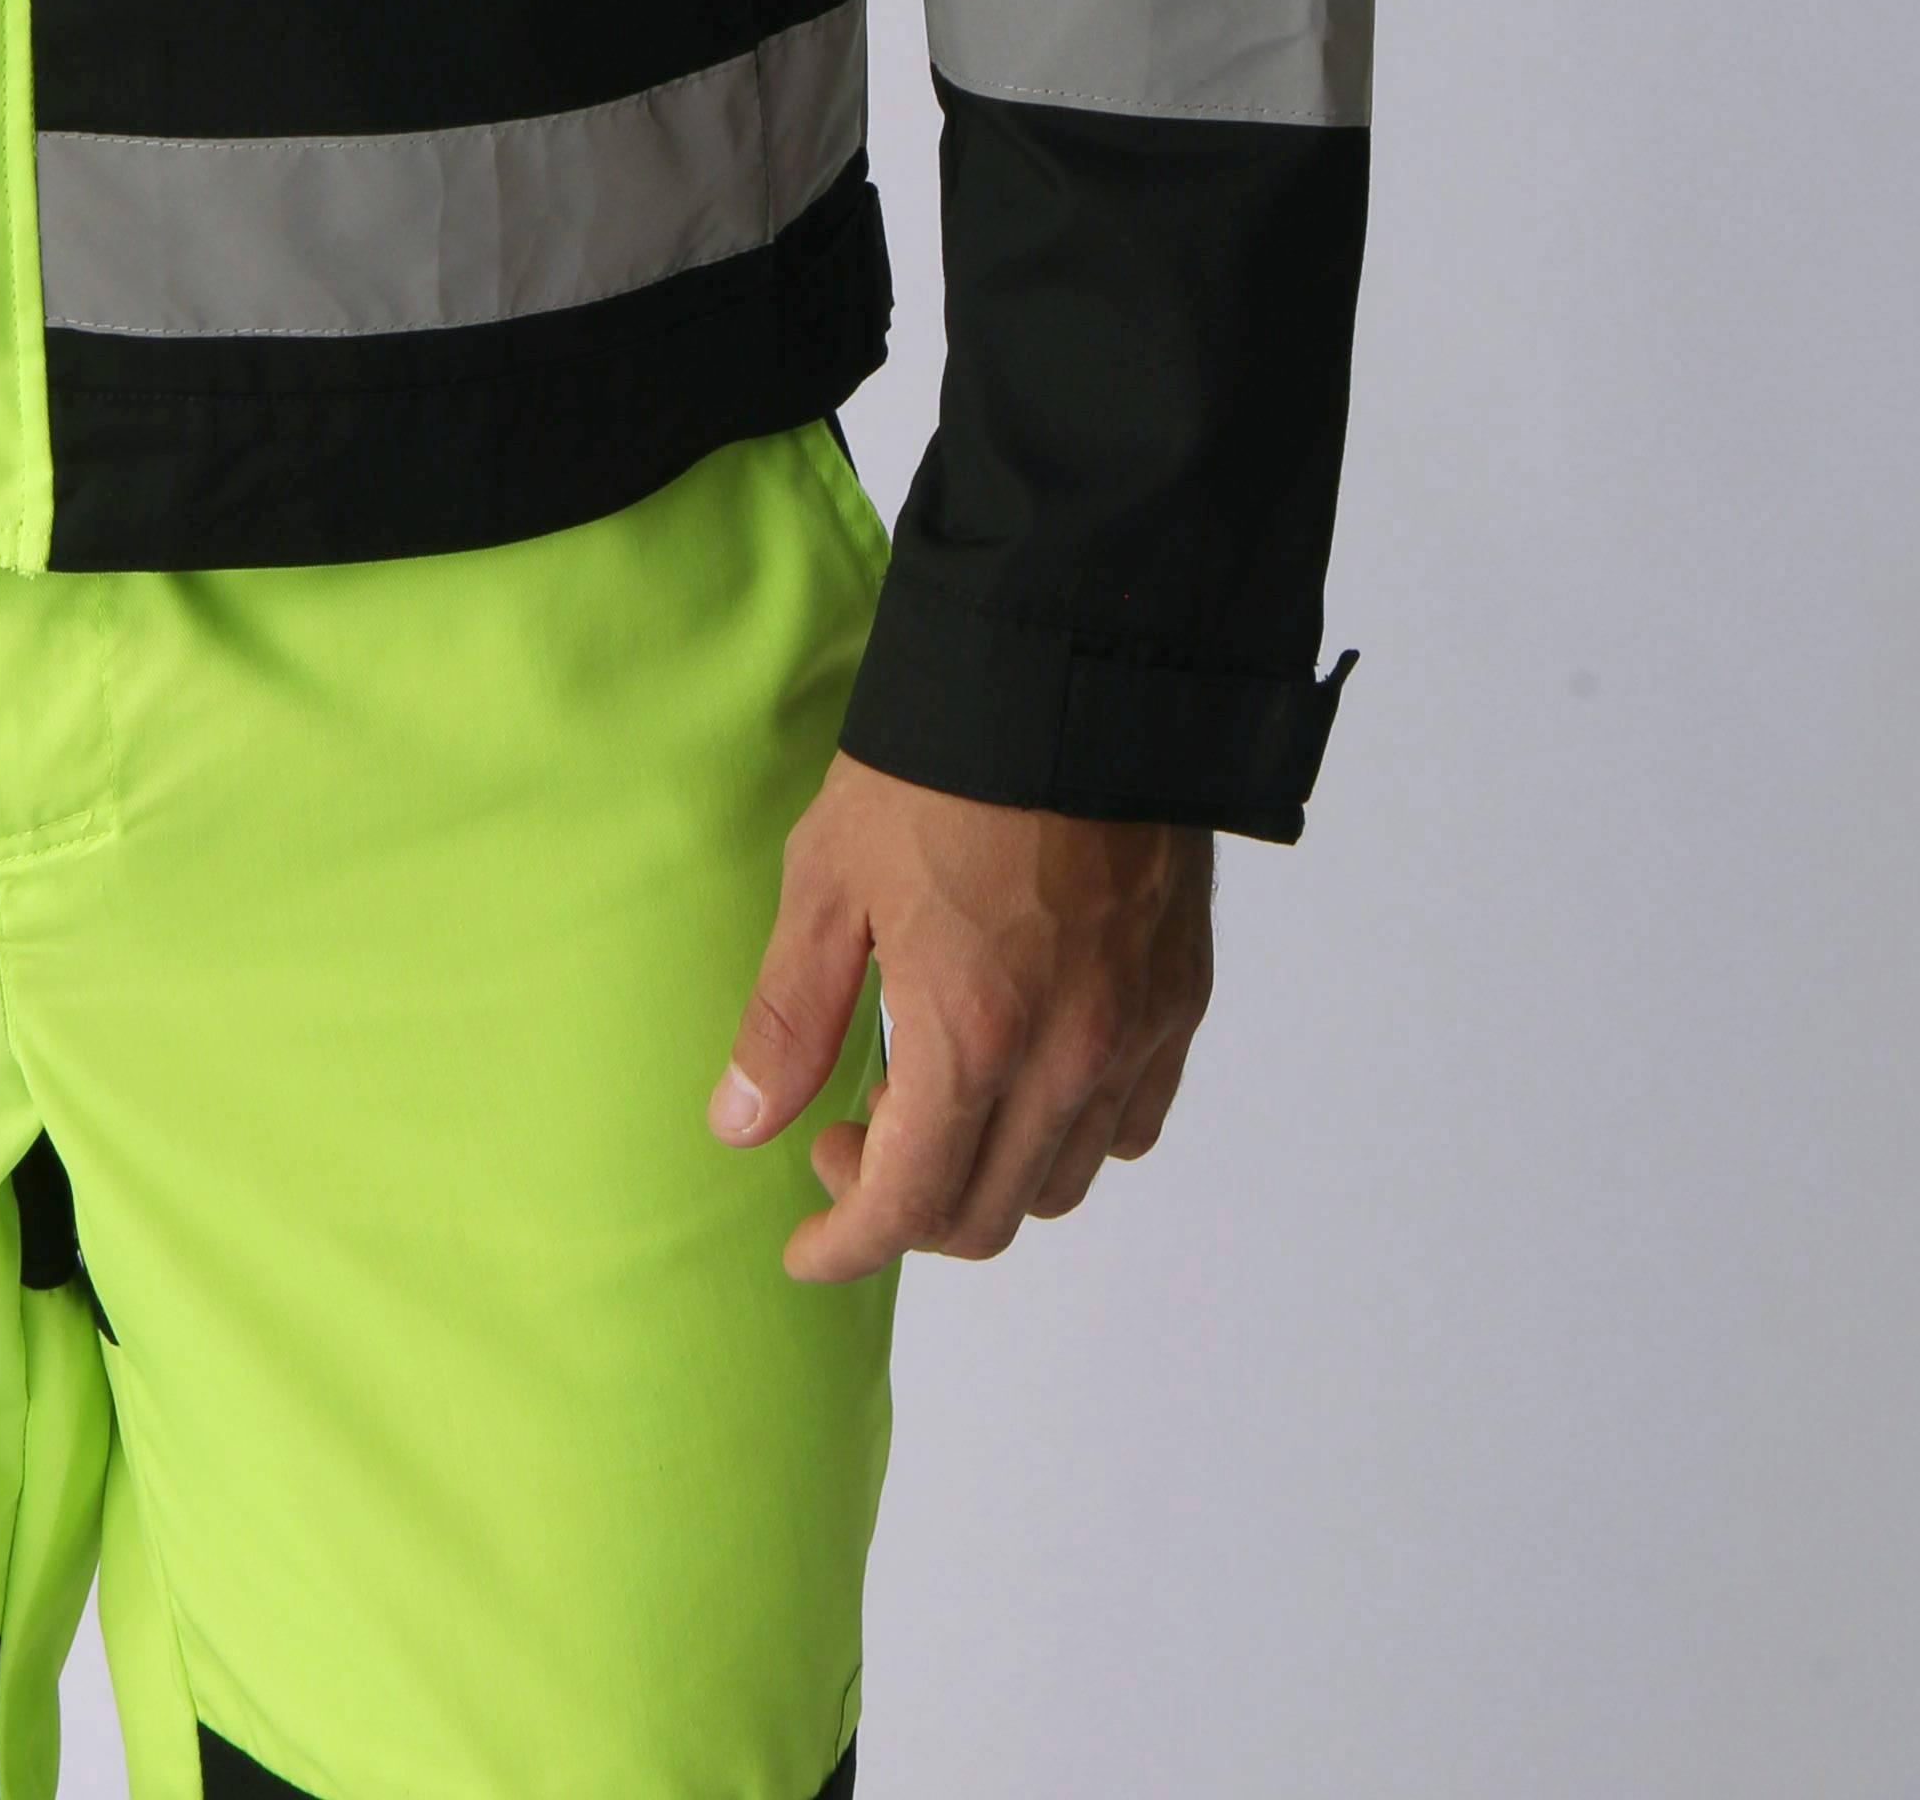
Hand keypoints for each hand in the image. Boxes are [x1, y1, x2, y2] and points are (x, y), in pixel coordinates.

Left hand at [712, 751, 1212, 1280]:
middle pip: (985, 1215)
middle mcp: (1065, 1060)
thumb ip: (788, 1019)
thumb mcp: (829, 881)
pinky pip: (1129, 1122)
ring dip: (985, 1172)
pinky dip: (1069, 1131)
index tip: (806, 1246)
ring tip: (928, 1088)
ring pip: (1060, 1181)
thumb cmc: (937, 768)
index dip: (846, 1245)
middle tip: (845, 1135)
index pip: (908, 1207)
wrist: (1074, 674)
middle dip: (902, 1207)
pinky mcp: (1179, 999)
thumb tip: (740, 1127)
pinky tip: (1020, 1071)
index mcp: (968, 1039)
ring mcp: (1133, 1034)